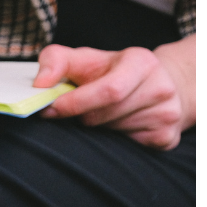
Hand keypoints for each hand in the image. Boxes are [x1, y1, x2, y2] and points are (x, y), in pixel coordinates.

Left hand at [35, 34, 196, 149]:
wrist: (160, 83)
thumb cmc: (113, 71)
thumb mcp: (85, 58)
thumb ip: (56, 61)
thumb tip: (39, 83)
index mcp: (141, 63)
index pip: (108, 90)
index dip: (75, 103)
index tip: (51, 108)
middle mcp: (160, 88)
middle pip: (104, 116)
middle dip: (82, 116)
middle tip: (80, 109)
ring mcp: (166, 115)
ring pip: (112, 133)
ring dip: (97, 127)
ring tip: (104, 112)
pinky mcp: (166, 137)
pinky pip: (125, 147)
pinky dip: (113, 140)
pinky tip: (119, 123)